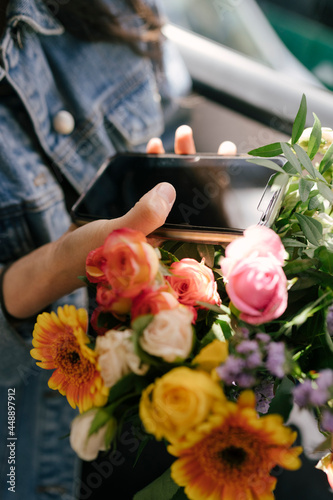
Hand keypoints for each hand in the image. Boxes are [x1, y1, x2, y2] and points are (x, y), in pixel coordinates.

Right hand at [2, 126, 235, 318]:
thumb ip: (143, 216)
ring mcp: (149, 218)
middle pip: (192, 197)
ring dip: (177, 162)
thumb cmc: (88, 256)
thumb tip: (169, 191)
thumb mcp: (117, 236)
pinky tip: (153, 149)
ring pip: (172, 187)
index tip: (232, 166)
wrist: (61, 258)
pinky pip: (149, 185)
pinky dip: (152, 166)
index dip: (221, 192)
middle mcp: (164, 229)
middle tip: (213, 143)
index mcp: (169, 241)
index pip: (205, 215)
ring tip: (178, 135)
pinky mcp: (134, 209)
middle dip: (202, 168)